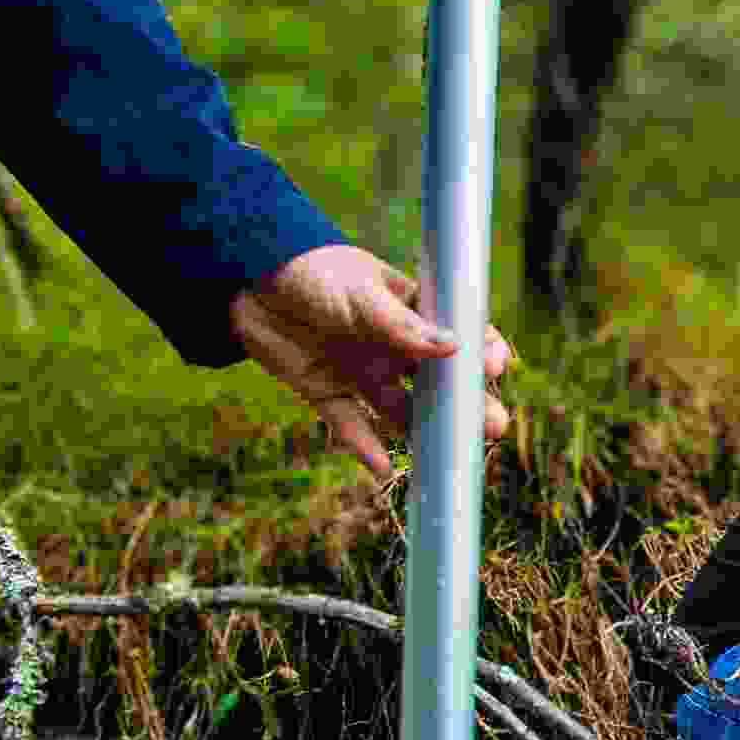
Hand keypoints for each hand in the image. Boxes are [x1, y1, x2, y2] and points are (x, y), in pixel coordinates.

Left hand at [227, 243, 515, 481]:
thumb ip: (402, 324)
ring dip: (424, 430)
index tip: (496, 366)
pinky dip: (365, 447)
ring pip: (401, 409)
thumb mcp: (359, 293)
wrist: (243, 279)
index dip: (482, 349)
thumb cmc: (312, 271)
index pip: (458, 331)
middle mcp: (391, 345)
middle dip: (467, 404)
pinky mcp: (327, 392)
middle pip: (438, 381)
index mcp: (409, 309)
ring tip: (448, 454)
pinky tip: (383, 467)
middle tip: (493, 426)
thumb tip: (453, 349)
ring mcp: (361, 370)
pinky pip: (351, 425)